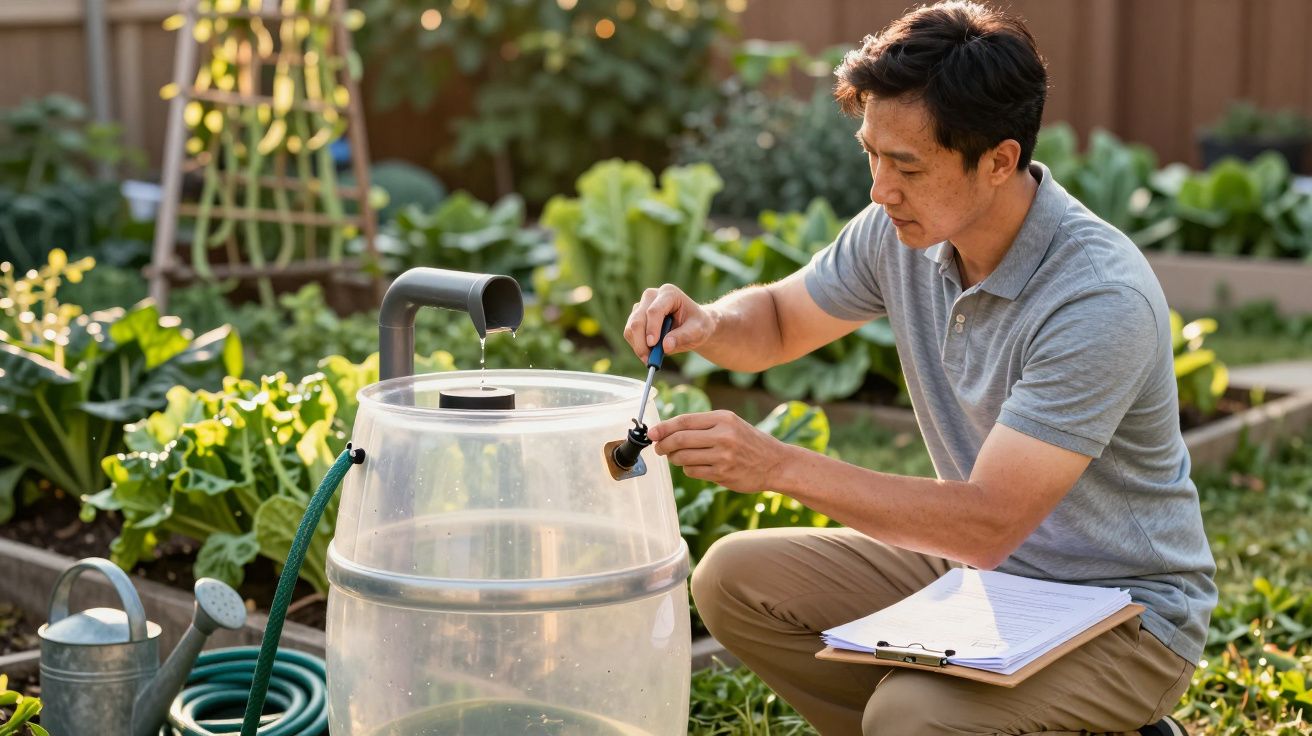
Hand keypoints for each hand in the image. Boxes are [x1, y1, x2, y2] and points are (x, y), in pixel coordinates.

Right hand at [623, 283, 714, 363]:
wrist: (693, 326)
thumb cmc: (697, 325)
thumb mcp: (697, 331)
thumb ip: (683, 337)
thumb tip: (665, 347)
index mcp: (669, 293)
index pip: (654, 311)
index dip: (652, 328)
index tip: (653, 344)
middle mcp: (651, 296)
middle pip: (638, 319)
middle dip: (641, 341)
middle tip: (649, 360)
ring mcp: (641, 306)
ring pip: (631, 327)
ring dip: (638, 346)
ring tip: (652, 358)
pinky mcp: (635, 317)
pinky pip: (629, 333)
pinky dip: (637, 346)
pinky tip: (649, 353)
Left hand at [649, 410, 791, 492]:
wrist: (776, 463)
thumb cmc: (749, 442)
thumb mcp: (730, 424)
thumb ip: (702, 426)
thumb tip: (667, 431)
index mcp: (723, 418)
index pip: (684, 421)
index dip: (664, 427)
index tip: (652, 433)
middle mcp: (723, 435)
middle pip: (679, 440)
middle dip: (663, 445)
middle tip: (659, 448)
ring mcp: (723, 456)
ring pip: (683, 457)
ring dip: (675, 458)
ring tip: (679, 457)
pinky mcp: (723, 473)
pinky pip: (693, 471)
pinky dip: (688, 469)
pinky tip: (696, 466)